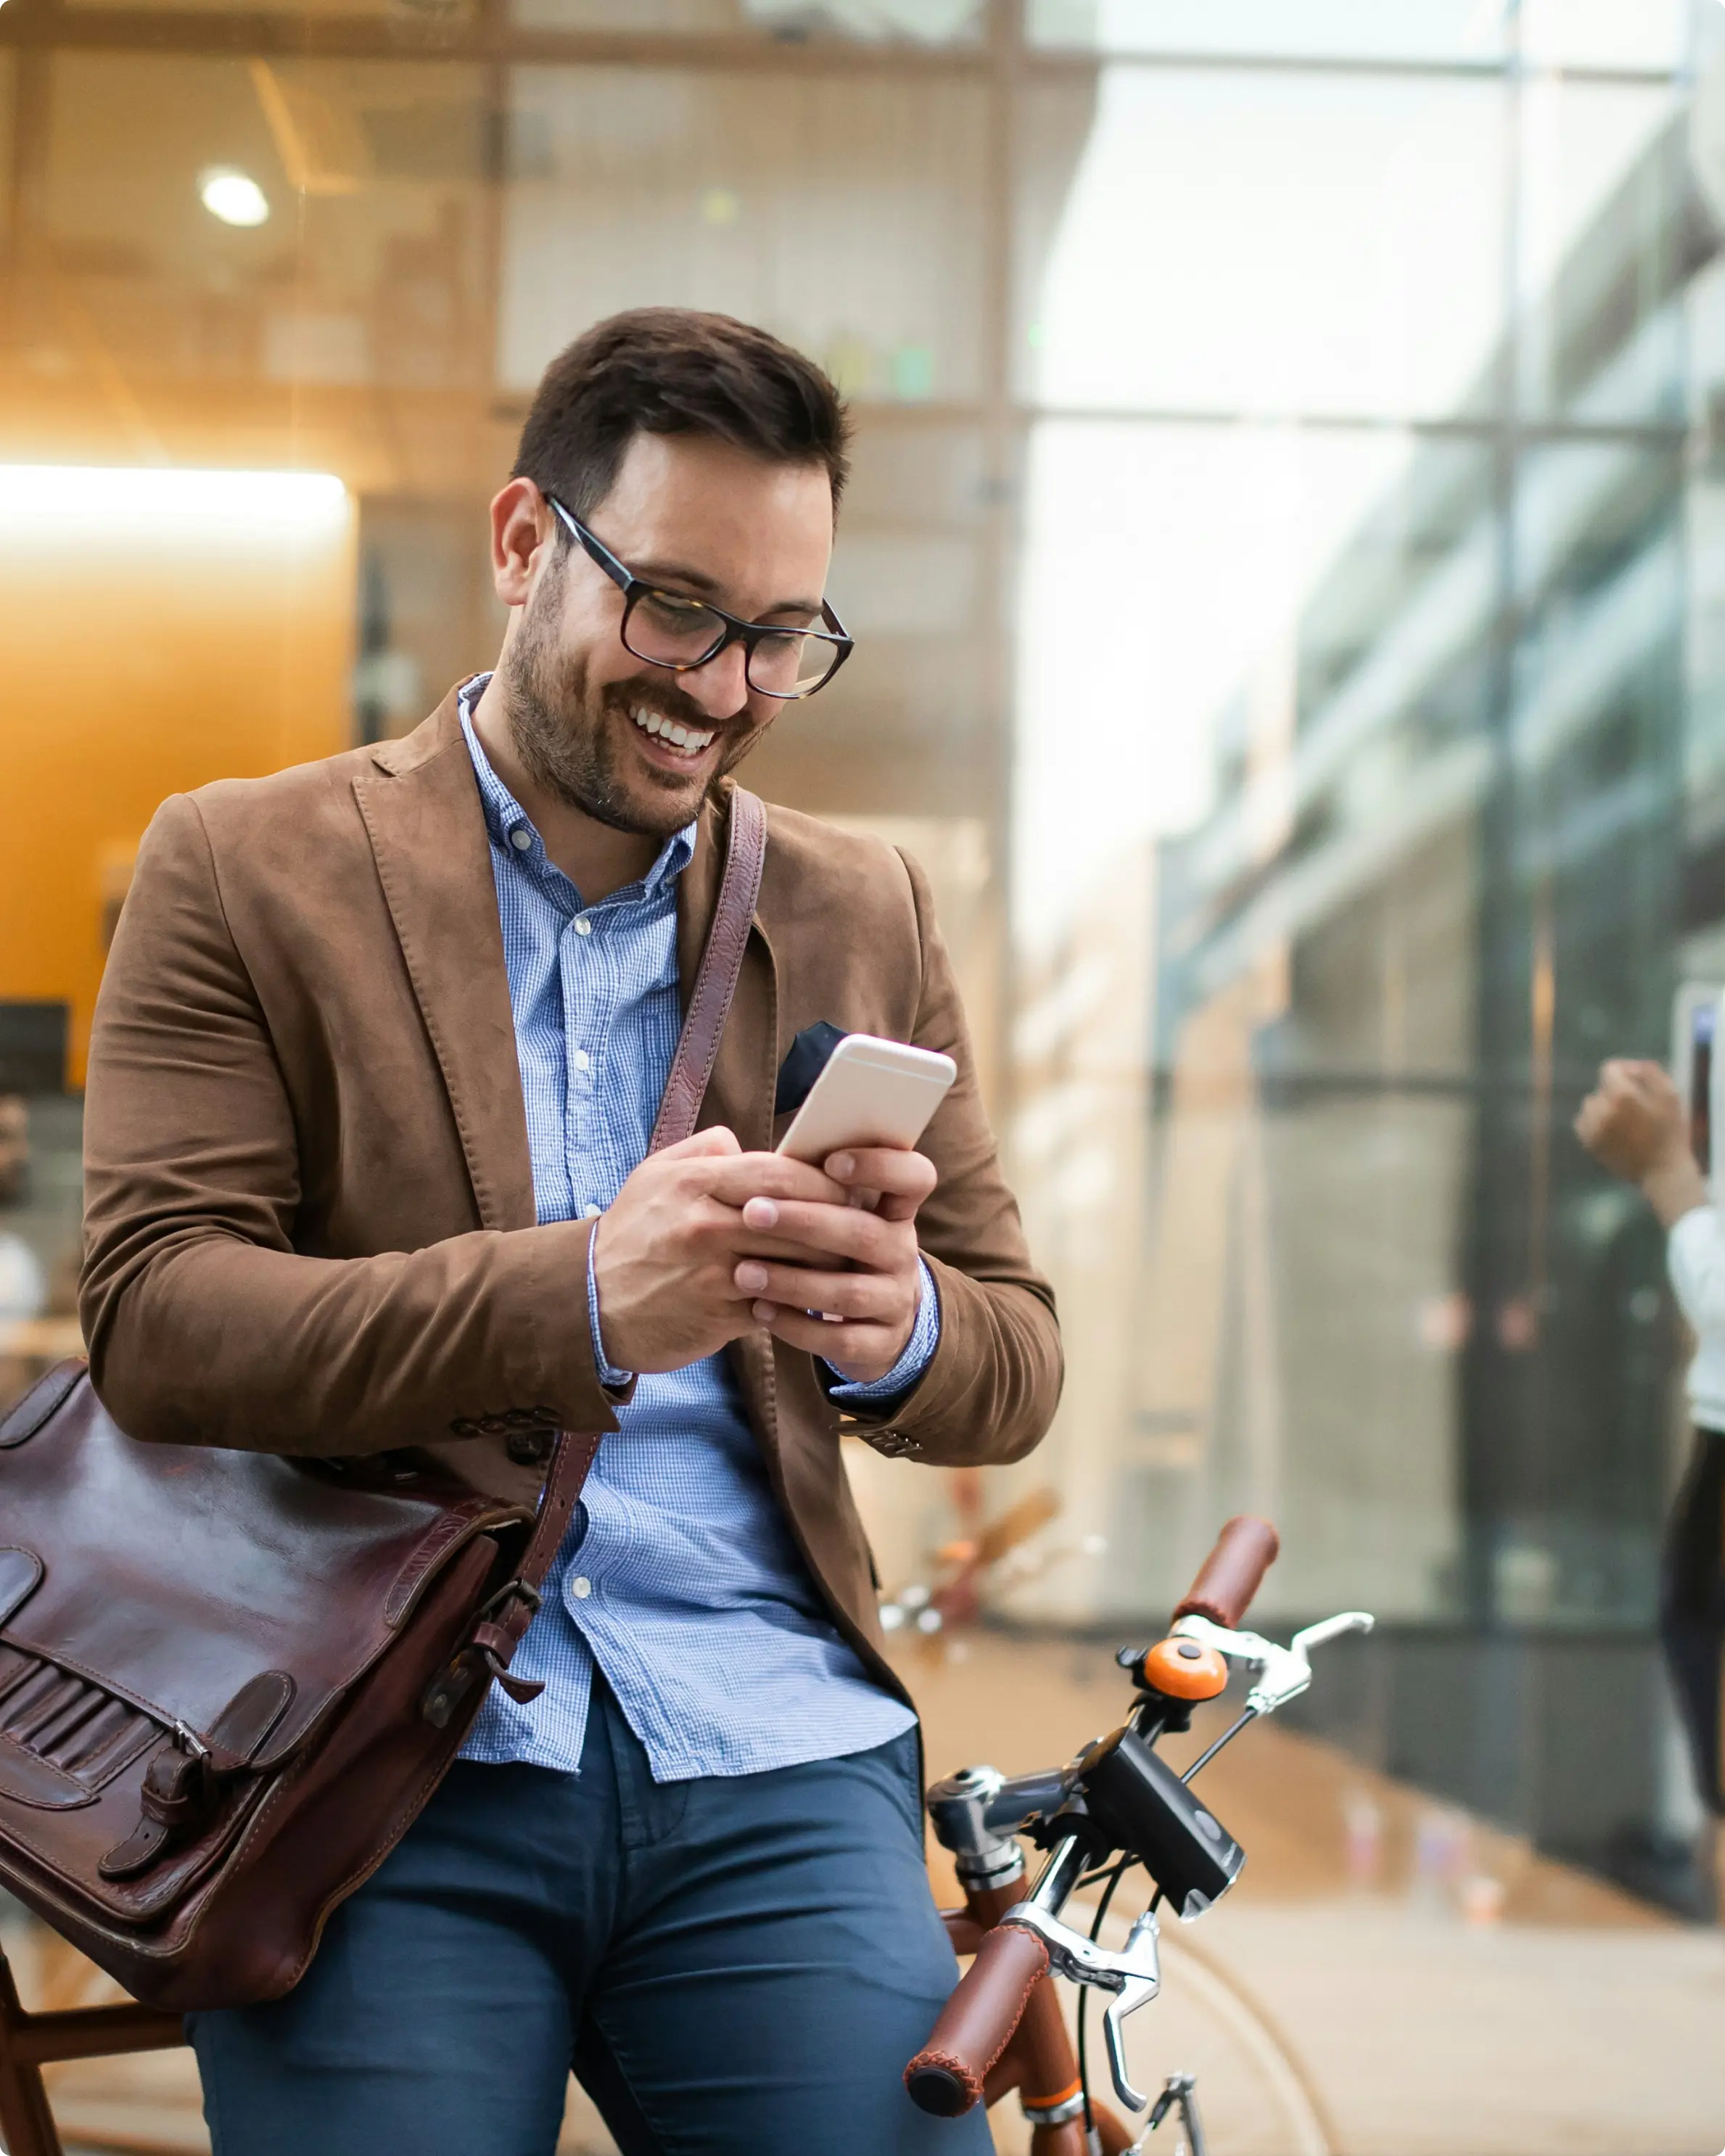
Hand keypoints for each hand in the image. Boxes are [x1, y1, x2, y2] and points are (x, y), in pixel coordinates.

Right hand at [591, 1129, 848, 1373]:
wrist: (590, 1304)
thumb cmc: (630, 1235)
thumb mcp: (654, 1175)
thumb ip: (703, 1150)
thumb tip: (746, 1143)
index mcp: (694, 1184)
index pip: (776, 1172)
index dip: (820, 1178)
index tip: (848, 1183)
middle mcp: (705, 1226)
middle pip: (795, 1218)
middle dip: (836, 1221)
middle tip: (862, 1222)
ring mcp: (714, 1274)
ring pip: (794, 1264)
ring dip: (827, 1265)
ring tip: (850, 1260)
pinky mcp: (720, 1317)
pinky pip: (777, 1306)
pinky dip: (799, 1302)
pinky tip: (815, 1297)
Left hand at [731, 1147, 938, 1385]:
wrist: (872, 1319)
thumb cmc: (837, 1248)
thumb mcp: (837, 1213)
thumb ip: (809, 1182)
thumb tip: (743, 1146)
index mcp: (895, 1210)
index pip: (914, 1177)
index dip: (881, 1166)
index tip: (832, 1162)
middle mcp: (902, 1252)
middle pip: (866, 1233)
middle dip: (806, 1222)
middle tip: (752, 1213)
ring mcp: (896, 1300)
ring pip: (850, 1292)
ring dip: (793, 1281)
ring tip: (744, 1273)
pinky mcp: (882, 1343)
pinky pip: (843, 1340)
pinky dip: (798, 1327)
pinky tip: (760, 1312)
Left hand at [1574, 1059, 1705, 1225]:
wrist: (1662, 1170)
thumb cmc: (1670, 1131)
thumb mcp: (1670, 1096)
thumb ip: (1651, 1073)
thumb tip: (1634, 1065)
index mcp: (1622, 1095)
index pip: (1610, 1069)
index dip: (1624, 1070)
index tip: (1636, 1080)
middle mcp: (1601, 1109)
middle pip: (1601, 1088)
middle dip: (1616, 1091)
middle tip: (1636, 1105)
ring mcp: (1592, 1127)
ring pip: (1590, 1104)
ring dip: (1604, 1106)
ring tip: (1624, 1119)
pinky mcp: (1588, 1143)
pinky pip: (1583, 1123)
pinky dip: (1594, 1122)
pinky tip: (1612, 1130)